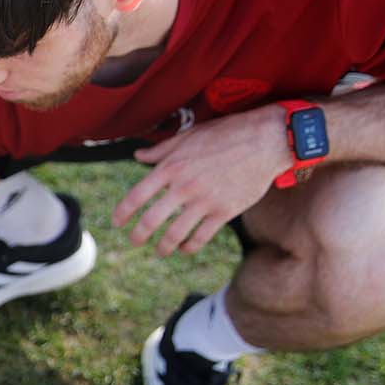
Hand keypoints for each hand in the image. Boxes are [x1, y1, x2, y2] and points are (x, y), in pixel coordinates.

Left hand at [113, 105, 290, 255]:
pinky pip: (200, 237)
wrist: (267, 140)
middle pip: (151, 220)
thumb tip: (137, 155)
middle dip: (139, 236)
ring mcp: (205, 200)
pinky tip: (184, 248)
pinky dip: (189, 247)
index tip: (117, 222)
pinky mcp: (225, 211)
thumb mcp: (190, 136)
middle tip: (135, 242)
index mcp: (172, 166)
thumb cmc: (227, 133)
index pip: (137, 195)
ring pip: (175, 234)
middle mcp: (185, 186)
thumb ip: (161, 150)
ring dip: (163, 247)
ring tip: (159, 251)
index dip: (123, 212)